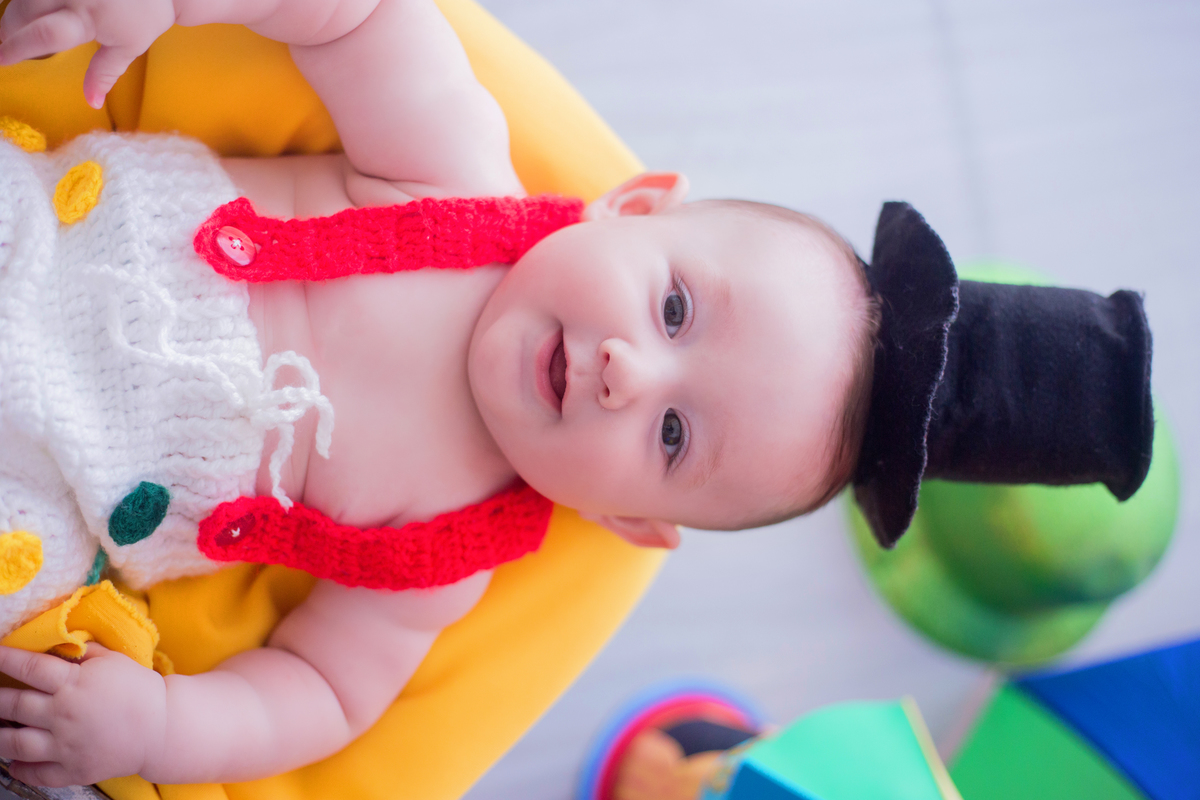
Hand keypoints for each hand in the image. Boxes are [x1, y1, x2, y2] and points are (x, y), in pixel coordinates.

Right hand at [0, 0, 175, 108]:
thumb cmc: (147, 14)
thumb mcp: (129, 47)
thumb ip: (105, 73)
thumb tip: (92, 102)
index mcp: (89, 17)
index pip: (44, 35)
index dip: (17, 48)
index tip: (1, 60)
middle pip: (23, 12)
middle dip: (8, 29)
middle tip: (2, 46)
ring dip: (14, 13)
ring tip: (11, 30)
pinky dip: (26, 2)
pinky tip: (23, 13)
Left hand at [0, 644, 165, 787]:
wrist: (164, 727)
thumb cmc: (139, 690)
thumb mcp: (114, 661)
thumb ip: (84, 652)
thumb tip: (60, 645)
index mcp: (74, 684)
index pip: (30, 667)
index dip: (6, 659)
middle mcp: (64, 714)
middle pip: (15, 705)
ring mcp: (65, 745)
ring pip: (15, 743)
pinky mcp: (73, 769)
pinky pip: (37, 773)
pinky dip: (20, 770)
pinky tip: (13, 763)